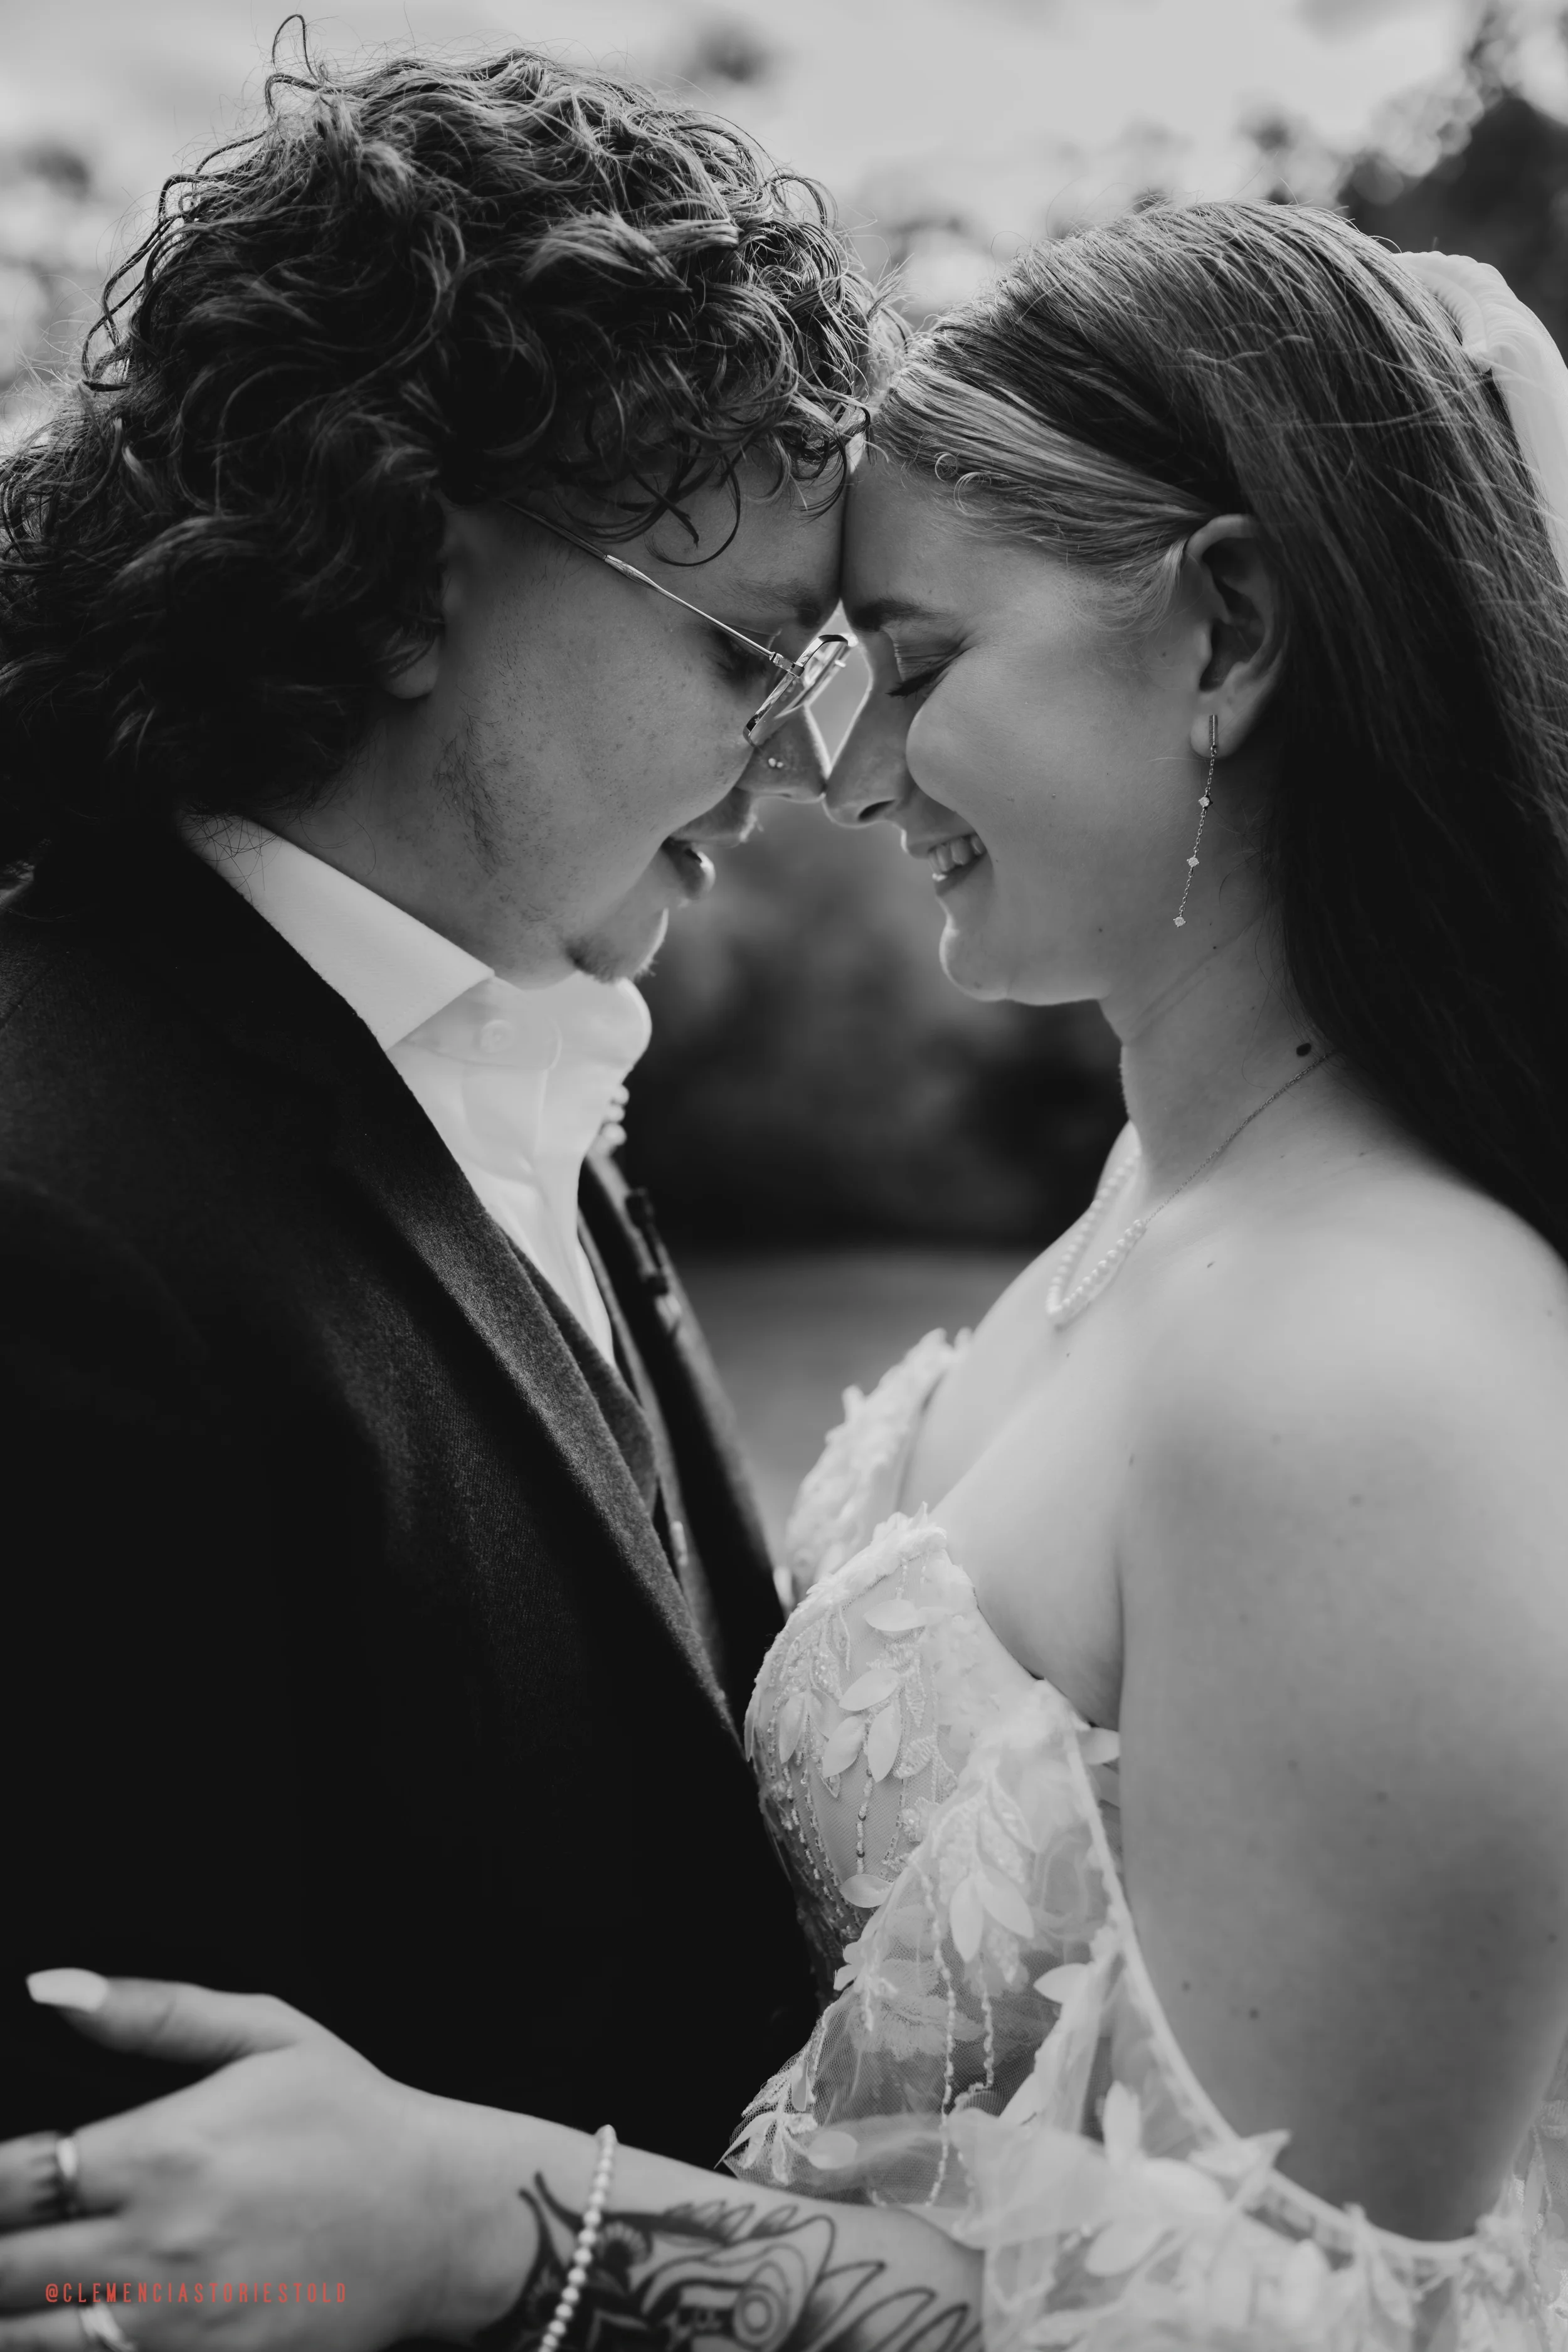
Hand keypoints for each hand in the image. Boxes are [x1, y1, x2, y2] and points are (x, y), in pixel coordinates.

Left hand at [0, 1977, 483, 2351]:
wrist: (439, 2219)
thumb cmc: (353, 2117)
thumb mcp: (268, 2034)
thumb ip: (154, 2010)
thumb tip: (55, 1988)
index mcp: (165, 2153)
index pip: (15, 2179)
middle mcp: (156, 2248)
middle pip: (6, 2268)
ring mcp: (176, 2327)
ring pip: (30, 2340)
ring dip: (7, 2313)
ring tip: (13, 2282)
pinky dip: (61, 2350)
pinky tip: (59, 2325)